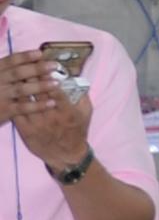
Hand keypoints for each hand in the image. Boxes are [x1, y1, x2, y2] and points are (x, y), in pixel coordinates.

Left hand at [0, 48, 92, 169]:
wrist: (65, 154)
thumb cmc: (77, 130)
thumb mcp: (86, 112)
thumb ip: (82, 94)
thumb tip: (76, 76)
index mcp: (67, 111)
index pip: (55, 90)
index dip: (48, 77)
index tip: (44, 65)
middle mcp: (51, 117)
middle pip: (38, 92)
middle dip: (32, 76)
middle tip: (27, 64)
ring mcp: (36, 123)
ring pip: (24, 100)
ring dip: (20, 86)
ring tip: (17, 75)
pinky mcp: (25, 129)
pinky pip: (16, 111)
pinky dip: (13, 100)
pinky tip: (11, 91)